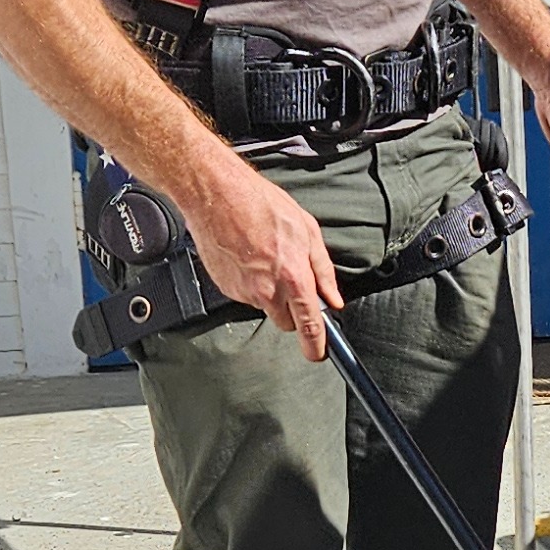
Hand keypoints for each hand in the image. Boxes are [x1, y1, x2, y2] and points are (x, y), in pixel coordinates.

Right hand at [183, 159, 343, 352]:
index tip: (318, 353)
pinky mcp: (225, 288)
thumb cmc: (260, 205)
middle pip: (285, 322)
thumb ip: (323, 270)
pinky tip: (248, 256)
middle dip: (292, 310)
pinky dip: (250, 282)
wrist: (216, 195)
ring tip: (265, 256)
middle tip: (290, 280)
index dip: (316, 345)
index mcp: (294, 278)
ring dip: (269, 291)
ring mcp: (243, 292)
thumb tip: (333, 298)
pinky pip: (244, 295)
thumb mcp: (307, 230)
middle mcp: (268, 291)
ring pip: (264, 306)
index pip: (309, 326)